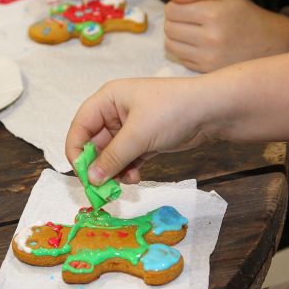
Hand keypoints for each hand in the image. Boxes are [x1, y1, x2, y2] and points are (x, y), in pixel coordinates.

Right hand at [65, 77, 213, 185]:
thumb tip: (91, 179)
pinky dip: (127, 170)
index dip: (76, 150)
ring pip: (111, 155)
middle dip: (98, 166)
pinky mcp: (145, 141)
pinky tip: (135, 177)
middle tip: (101, 189)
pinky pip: (127, 159)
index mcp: (107, 100)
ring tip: (124, 182)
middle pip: (94, 144)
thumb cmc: (172, 111)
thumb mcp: (138, 134)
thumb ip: (112, 158)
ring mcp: (130, 127)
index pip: (80, 126)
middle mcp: (115, 112)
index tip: (82, 174)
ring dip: (114, 171)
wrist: (211, 111)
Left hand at [164, 0, 288, 71]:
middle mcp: (210, 38)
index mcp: (214, 14)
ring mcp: (208, 57)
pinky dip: (184, 50)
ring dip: (175, 36)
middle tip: (189, 19)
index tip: (184, 7)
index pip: (172, 10)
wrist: (269, 43)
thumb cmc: (245, 16)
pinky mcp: (207, 70)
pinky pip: (181, 58)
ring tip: (192, 31)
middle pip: (169, 28)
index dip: (174, 5)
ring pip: (170, 45)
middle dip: (174, 20)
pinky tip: (199, 45)